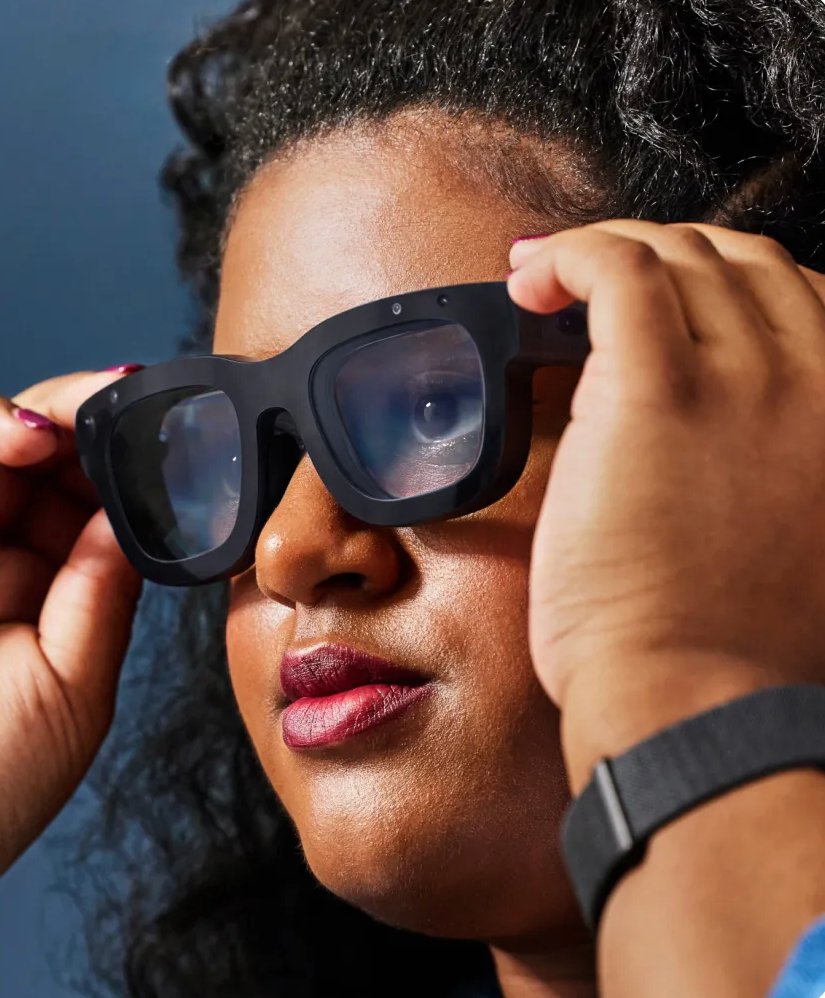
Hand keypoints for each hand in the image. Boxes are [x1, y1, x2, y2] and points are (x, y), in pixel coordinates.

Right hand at [0, 371, 141, 907]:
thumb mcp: (74, 680)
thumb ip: (100, 587)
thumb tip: (134, 505)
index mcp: (38, 574)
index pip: (76, 485)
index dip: (109, 448)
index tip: (150, 422)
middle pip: (17, 444)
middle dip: (61, 414)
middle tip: (100, 402)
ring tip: (34, 437)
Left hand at [507, 222, 824, 785]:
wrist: (701, 704)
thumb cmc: (733, 652)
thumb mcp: (804, 547)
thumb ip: (789, 474)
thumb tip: (724, 443)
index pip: (799, 299)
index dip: (724, 281)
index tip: (666, 296)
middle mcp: (818, 381)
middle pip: (739, 264)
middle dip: (661, 253)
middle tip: (589, 277)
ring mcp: (746, 380)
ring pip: (680, 257)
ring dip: (608, 247)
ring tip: (545, 274)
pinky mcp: (658, 392)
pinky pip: (619, 273)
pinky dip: (573, 255)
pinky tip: (530, 280)